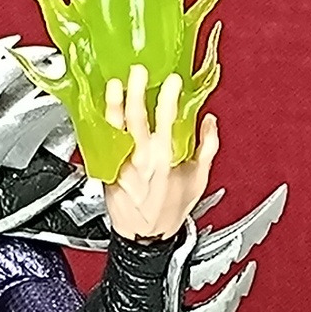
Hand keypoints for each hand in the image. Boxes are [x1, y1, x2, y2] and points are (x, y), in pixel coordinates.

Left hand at [99, 65, 218, 242]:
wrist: (146, 238)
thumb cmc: (169, 211)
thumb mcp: (198, 180)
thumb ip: (206, 148)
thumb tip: (208, 122)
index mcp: (165, 158)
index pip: (166, 118)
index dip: (169, 96)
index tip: (172, 81)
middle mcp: (141, 159)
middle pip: (136, 117)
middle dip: (136, 91)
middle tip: (138, 73)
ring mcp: (121, 164)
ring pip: (114, 129)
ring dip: (114, 104)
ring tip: (115, 86)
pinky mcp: (107, 171)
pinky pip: (102, 145)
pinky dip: (102, 127)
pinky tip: (102, 114)